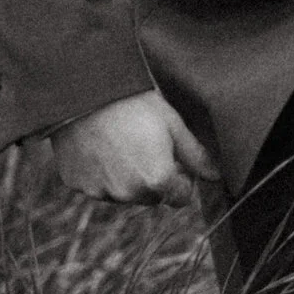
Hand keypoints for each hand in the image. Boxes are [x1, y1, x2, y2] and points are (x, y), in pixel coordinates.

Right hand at [47, 89, 215, 207]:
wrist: (85, 94)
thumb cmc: (135, 105)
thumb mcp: (173, 125)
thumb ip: (196, 156)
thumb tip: (216, 176)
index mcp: (157, 181)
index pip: (181, 198)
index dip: (182, 179)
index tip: (176, 160)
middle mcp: (128, 193)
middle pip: (152, 197)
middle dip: (155, 179)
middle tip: (149, 148)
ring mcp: (99, 191)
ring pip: (123, 194)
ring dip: (127, 179)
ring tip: (123, 144)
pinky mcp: (77, 184)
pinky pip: (96, 186)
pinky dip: (100, 174)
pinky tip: (101, 148)